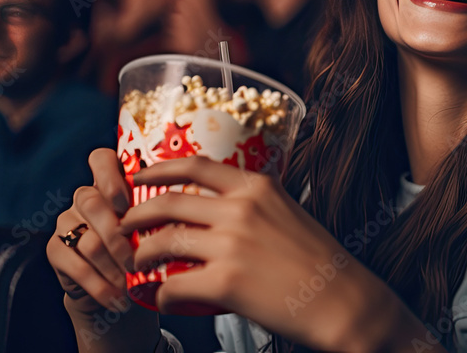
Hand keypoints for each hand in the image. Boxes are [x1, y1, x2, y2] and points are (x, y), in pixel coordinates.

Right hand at [46, 149, 159, 350]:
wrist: (120, 291)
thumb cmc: (149, 253)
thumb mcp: (161, 232)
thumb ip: (164, 217)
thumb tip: (184, 219)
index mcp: (112, 184)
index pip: (100, 160)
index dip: (110, 177)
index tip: (127, 203)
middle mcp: (86, 198)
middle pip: (92, 202)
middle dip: (120, 236)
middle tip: (140, 260)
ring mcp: (67, 222)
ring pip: (89, 239)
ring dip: (115, 265)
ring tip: (134, 282)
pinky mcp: (55, 249)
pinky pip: (75, 265)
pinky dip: (101, 285)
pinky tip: (118, 298)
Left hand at [120, 157, 426, 351]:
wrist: (342, 301)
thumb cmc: (319, 262)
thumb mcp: (288, 213)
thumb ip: (253, 204)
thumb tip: (217, 206)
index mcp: (256, 187)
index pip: (195, 166)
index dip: (159, 170)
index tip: (140, 177)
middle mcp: (240, 209)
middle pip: (168, 202)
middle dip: (136, 215)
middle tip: (125, 226)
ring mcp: (230, 245)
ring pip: (164, 243)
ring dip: (142, 256)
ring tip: (137, 266)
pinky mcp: (224, 283)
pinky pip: (173, 286)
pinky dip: (160, 294)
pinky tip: (160, 299)